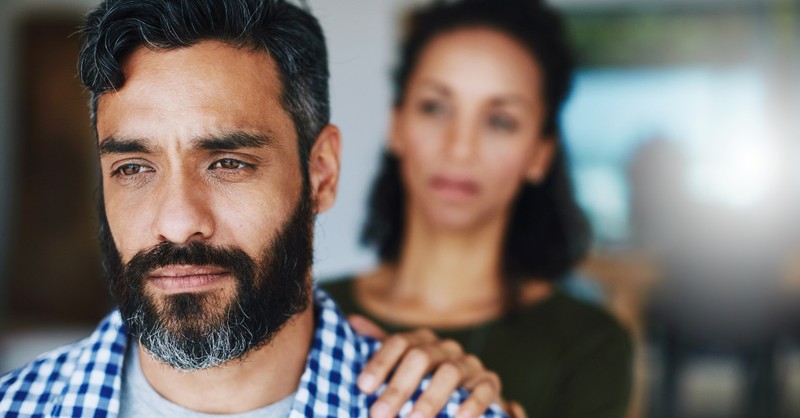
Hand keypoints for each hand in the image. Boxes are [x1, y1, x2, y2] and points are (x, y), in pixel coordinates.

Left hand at [348, 314, 502, 417]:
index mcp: (422, 341)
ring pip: (450, 373)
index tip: (363, 387)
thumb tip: (351, 321)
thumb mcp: (401, 368)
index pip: (400, 342)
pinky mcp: (489, 383)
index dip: (380, 362)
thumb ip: (379, 348)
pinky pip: (483, 390)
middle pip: (421, 357)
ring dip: (429, 399)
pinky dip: (470, 405)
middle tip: (379, 414)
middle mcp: (446, 348)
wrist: (465, 399)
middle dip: (399, 387)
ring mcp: (470, 364)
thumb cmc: (425, 384)